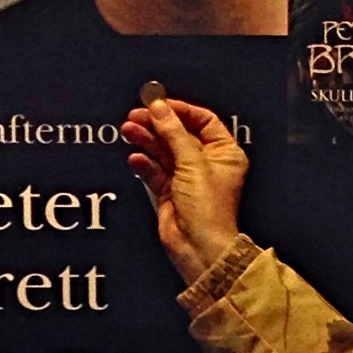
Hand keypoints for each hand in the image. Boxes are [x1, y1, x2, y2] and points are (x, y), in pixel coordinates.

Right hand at [122, 96, 250, 284]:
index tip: (158, 103)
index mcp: (224, 152)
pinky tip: (135, 158)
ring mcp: (187, 178)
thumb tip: (158, 107)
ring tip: (128, 130)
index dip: (180, 110)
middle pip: (179, 134)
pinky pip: (154, 171)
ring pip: (164, 151)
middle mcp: (207, 163)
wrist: (198, 248)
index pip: (203, 120)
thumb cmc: (207, 208)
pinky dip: (144, 163)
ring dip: (146, 140)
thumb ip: (173, 132)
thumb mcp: (192, 163)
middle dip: (157, 124)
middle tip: (135, 115)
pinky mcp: (169, 192)